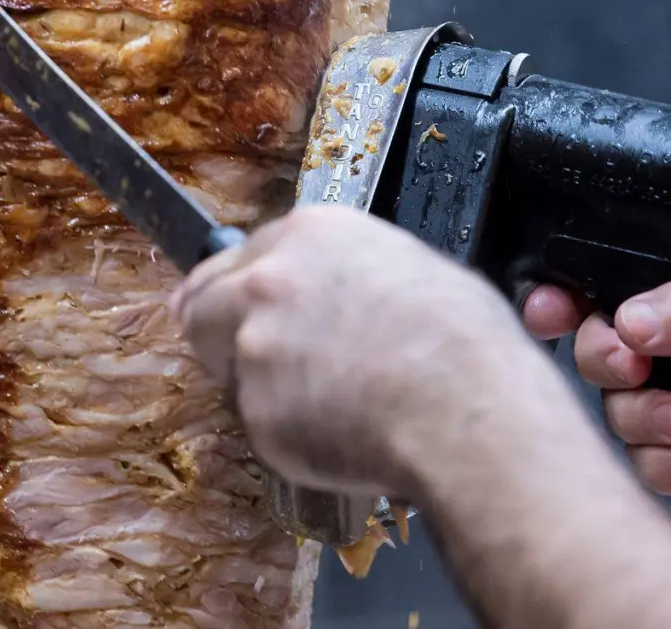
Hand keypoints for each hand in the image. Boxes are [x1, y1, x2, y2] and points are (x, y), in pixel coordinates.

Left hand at [173, 207, 562, 497]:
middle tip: (245, 361)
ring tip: (329, 404)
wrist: (469, 412)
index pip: (239, 258)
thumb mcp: (414, 270)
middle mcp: (268, 281)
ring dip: (262, 387)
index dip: (242, 290)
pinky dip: (289, 436)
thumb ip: (347, 273)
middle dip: (218, 332)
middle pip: (201, 304)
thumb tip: (343, 294)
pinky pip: (262, 425)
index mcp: (310, 234)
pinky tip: (341, 434)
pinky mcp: (256, 410)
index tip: (243, 309)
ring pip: (231, 370)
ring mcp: (255, 345)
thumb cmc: (465, 344)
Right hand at [523, 254, 670, 496]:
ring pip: (619, 408)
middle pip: (604, 343)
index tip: (553, 307)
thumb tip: (629, 314)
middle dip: (606, 358)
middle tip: (632, 365)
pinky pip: (651, 462)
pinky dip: (667, 466)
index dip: (575, 291)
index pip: (621, 278)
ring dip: (640, 419)